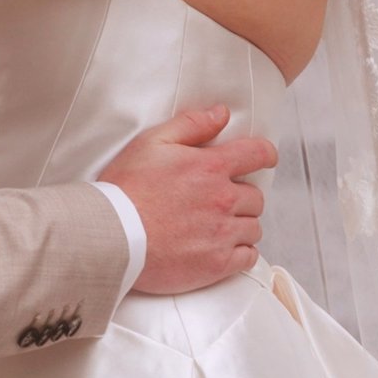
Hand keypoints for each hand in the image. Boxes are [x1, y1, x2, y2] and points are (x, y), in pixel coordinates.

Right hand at [96, 105, 274, 295]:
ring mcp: (222, 234)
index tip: (263, 158)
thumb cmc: (126, 189)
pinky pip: (248, 257)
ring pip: (253, 227)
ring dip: (241, 225)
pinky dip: (240, 252)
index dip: (265, 154)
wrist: (112, 236)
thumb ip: (191, 125)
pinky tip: (221, 247)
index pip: (257, 154)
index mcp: (210, 167)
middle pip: (256, 197)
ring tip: (217, 226)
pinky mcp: (217, 264)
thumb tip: (221, 114)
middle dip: (242, 195)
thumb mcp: (151, 143)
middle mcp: (223, 199)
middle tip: (219, 200)